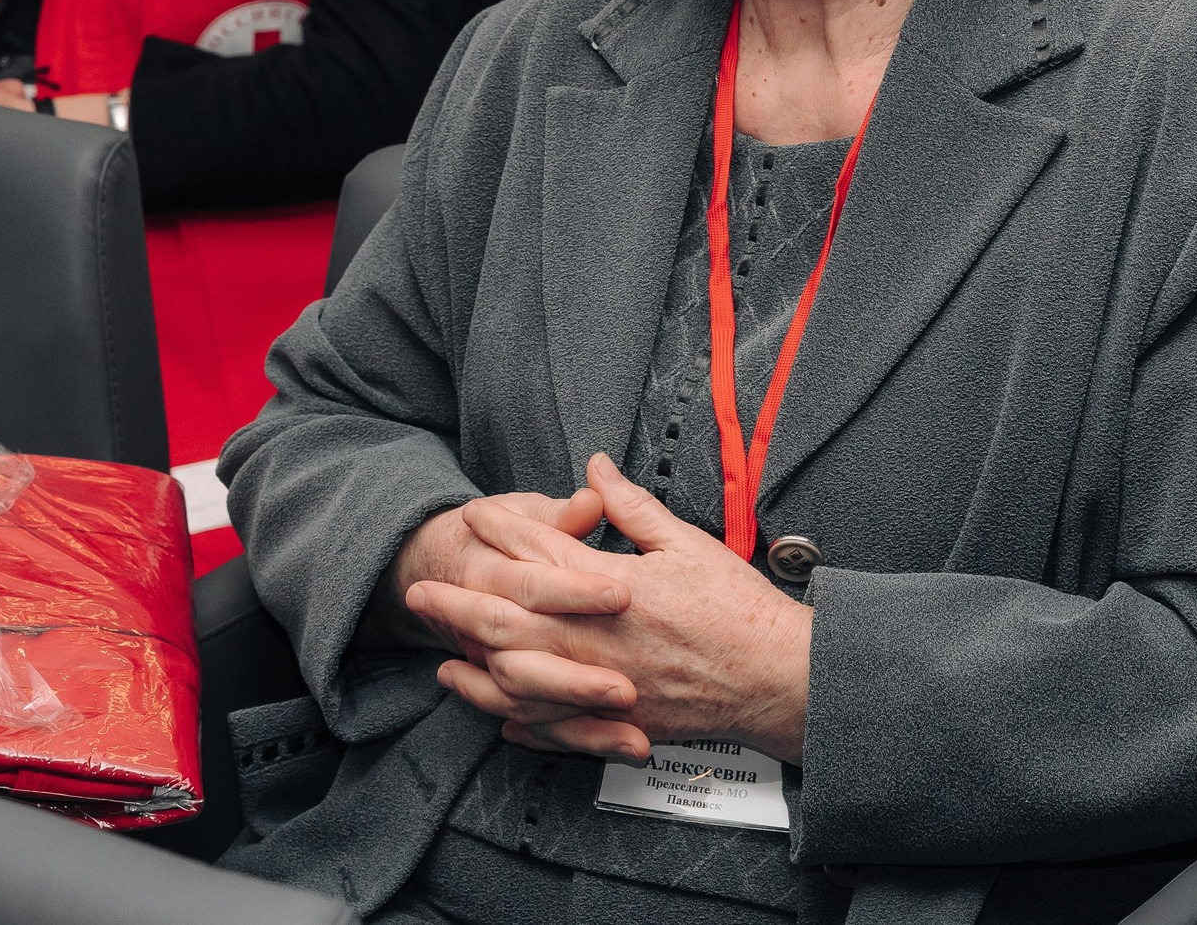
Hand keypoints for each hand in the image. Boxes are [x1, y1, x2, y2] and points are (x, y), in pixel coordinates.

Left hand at [411, 454, 814, 762]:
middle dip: (458, 606)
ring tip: (445, 664)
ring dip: (476, 672)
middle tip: (418, 595)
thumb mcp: (687, 542)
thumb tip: (595, 467)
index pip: (541, 553)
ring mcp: (603, 686)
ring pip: (520, 683)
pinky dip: (522, 722)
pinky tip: (501, 716)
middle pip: (509, 621)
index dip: (502, 532)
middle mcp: (596, 640)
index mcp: (612, 587)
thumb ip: (632, 506)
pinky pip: (555, 728)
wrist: (778, 678)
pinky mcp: (618, 721)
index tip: (472, 518)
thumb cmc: (738, 610)